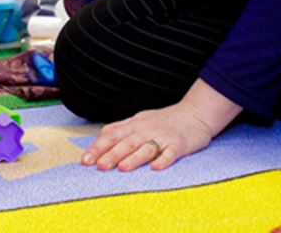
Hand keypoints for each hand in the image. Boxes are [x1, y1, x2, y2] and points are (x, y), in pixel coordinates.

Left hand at [81, 79, 241, 171]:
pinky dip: (164, 160)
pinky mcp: (179, 144)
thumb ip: (121, 129)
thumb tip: (100, 138)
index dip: (98, 148)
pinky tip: (156, 168)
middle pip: (126, 143)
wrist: (195, 113)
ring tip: (122, 168)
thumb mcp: (139, 120)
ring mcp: (163, 137)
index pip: (112, 135)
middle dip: (111, 155)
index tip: (85, 160)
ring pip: (146, 148)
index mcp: (134, 125)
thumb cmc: (164, 120)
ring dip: (134, 158)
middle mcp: (146, 130)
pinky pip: (171, 153)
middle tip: (98, 166)